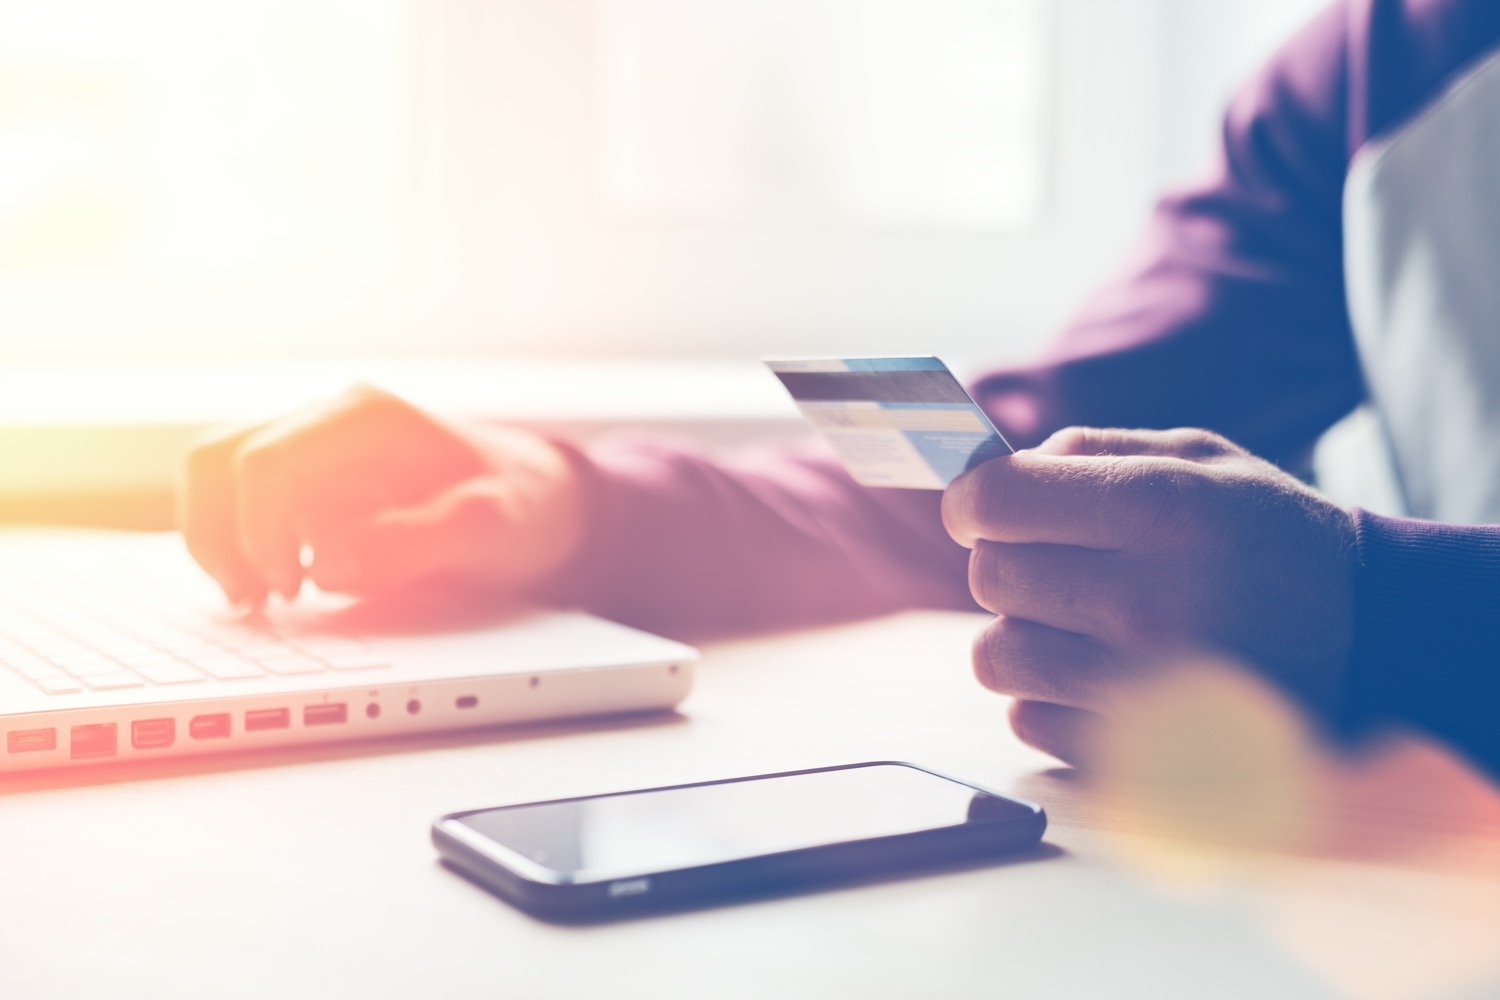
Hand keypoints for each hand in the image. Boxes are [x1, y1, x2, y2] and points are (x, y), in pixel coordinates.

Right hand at [177, 384, 585, 605]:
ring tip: (255, 599)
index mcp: (366, 416)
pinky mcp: (305, 478)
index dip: (260, 529)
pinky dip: (234, 542)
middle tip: (257, 601)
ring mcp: (311, 445)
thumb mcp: (490, 527)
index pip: (267, 459)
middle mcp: (328, 419)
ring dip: (217, 538)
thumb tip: (331, 567)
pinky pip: (236, 497)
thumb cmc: (518, 504)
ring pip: (214, 473)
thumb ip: (415, 543)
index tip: (292, 586)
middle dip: (222, 535)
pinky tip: (270, 587)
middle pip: (220, 459)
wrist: (537, 498)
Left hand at [940, 427, 1356, 764]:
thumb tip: (985, 473)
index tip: (981, 508)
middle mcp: (1146, 600)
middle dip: (1008, 561)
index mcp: (1158, 508)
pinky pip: (1026, 719)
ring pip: (996, 655)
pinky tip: (1104, 676)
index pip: (997, 501)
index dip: (973, 500)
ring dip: (1023, 634)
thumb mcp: (1199, 459)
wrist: (1369, 641)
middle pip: (989, 577)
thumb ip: (1087, 451)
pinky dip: (1049, 696)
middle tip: (1056, 563)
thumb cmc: (1268, 537)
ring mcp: (1140, 689)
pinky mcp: (1136, 756)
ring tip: (1081, 622)